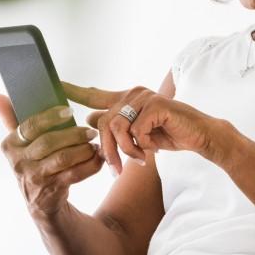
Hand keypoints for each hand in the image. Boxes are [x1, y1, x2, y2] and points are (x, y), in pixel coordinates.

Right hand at [0, 93, 104, 219]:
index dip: (50, 117)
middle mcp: (19, 162)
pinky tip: (98, 157)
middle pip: (49, 142)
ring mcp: (35, 178)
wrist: (40, 203)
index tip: (69, 110)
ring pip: (63, 158)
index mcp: (10, 145)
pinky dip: (90, 164)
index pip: (29, 126)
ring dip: (83, 149)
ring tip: (94, 143)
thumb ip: (10, 118)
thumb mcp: (19, 144)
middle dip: (73, 134)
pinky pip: (75, 174)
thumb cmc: (32, 163)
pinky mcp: (52, 190)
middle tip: (90, 131)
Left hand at [61, 81, 222, 174]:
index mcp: (126, 98)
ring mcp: (144, 97)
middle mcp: (133, 94)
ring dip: (126, 150)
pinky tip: (154, 149)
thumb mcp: (137, 134)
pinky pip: (136, 131)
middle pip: (103, 122)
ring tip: (139, 159)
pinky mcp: (156, 105)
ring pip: (118, 128)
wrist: (199, 136)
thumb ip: (116, 126)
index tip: (55, 84)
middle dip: (107, 151)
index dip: (74, 90)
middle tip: (116, 170)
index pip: (94, 94)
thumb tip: (88, 120)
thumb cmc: (168, 134)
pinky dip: (143, 146)